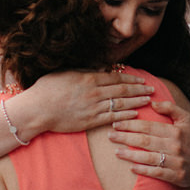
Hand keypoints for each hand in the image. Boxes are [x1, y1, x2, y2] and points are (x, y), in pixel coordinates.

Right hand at [19, 70, 152, 134]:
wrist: (37, 110)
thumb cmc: (47, 89)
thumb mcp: (66, 72)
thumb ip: (84, 69)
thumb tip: (101, 67)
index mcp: (88, 78)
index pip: (116, 78)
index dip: (131, 79)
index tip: (142, 79)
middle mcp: (94, 92)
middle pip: (123, 90)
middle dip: (139, 90)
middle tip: (152, 90)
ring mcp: (93, 107)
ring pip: (121, 103)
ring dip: (137, 102)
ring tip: (148, 101)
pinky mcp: (90, 121)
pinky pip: (112, 117)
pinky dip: (125, 115)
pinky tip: (135, 114)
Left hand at [110, 95, 189, 188]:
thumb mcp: (185, 120)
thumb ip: (170, 108)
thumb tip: (152, 103)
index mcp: (175, 131)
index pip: (149, 126)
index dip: (131, 124)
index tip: (116, 123)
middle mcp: (175, 146)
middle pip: (146, 141)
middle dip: (126, 138)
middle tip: (110, 136)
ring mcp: (175, 162)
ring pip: (149, 158)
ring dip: (131, 155)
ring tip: (116, 152)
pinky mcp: (175, 176)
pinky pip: (157, 173)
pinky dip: (144, 170)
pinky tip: (131, 168)